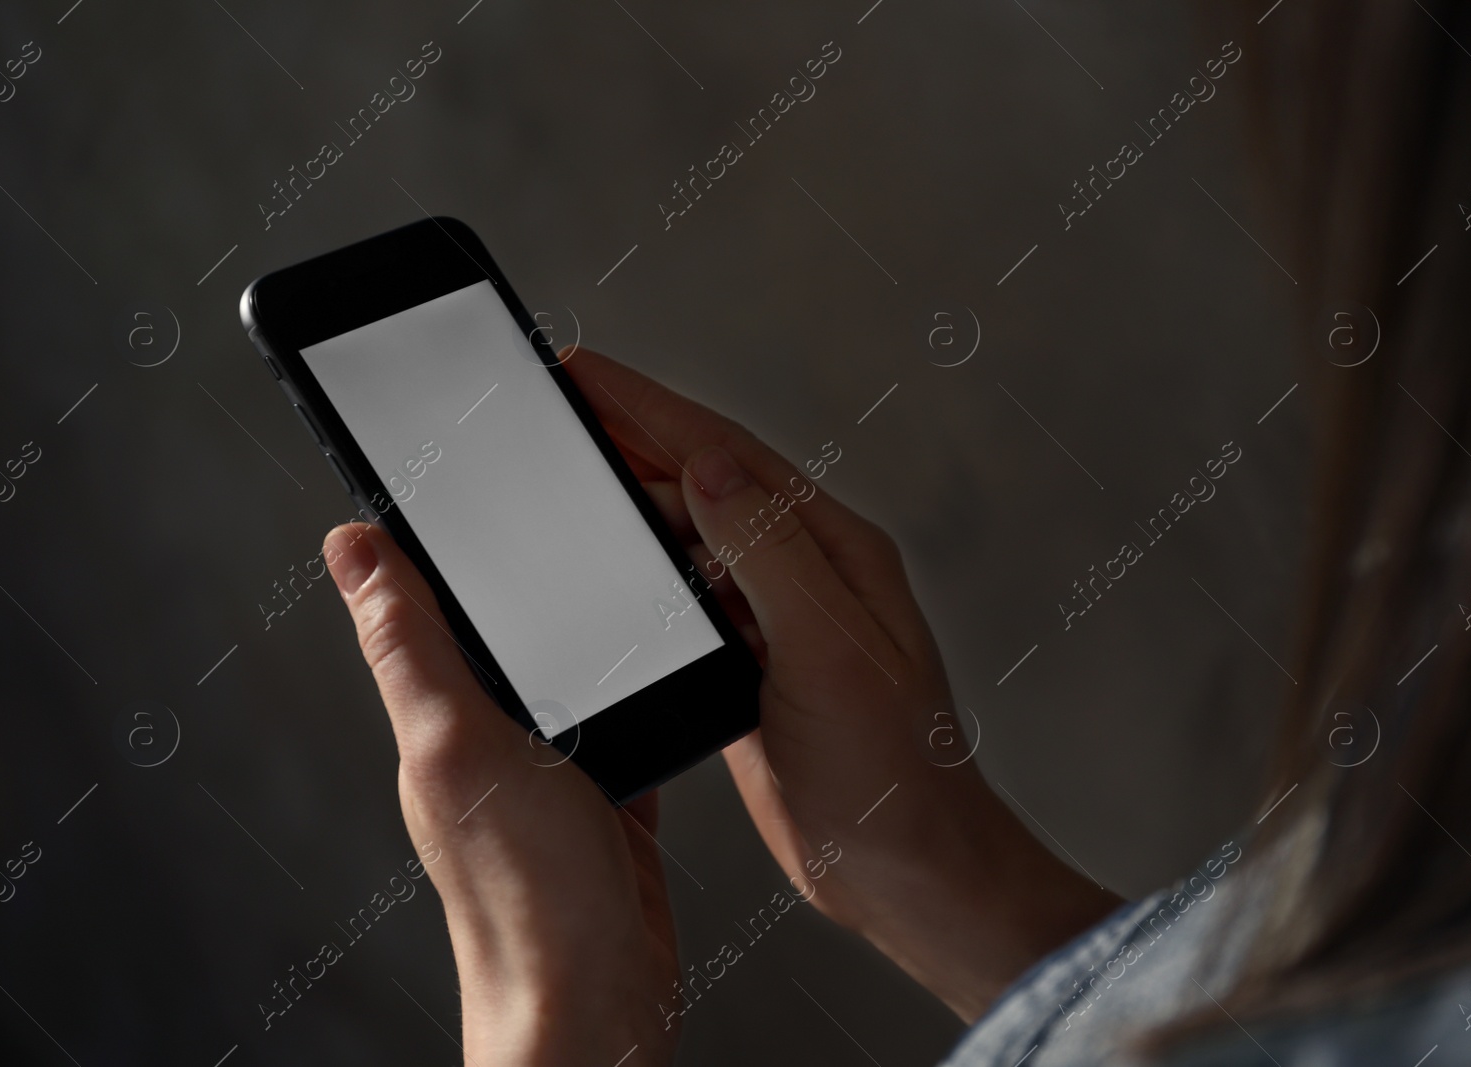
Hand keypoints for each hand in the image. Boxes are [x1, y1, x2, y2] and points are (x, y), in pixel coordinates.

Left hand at [322, 522, 678, 1065]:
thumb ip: (412, 648)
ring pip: (564, 674)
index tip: (449, 475)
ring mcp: (548, 773)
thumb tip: (350, 552)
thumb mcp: (463, 746)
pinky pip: (619, 723)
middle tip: (548, 503)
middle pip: (499, 632)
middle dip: (517, 571)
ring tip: (608, 563)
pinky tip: (657, 664)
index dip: (429, 538)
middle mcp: (487, 741)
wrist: (599, 997)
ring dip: (581, 626)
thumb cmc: (528, 895)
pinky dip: (635, 688)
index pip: (421, 605)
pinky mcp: (606, 800)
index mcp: (440, 719)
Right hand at [566, 350, 1123, 1021]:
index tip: (588, 373)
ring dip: (635, 498)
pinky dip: (646, 571)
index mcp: (837, 552)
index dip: (653, 409)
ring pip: (695, 536)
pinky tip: (612, 564)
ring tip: (574, 466)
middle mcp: (808, 574)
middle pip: (708, 482)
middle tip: (563, 404)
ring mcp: (779, 620)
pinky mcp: (753, 668)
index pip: (732, 455)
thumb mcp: (831, 653)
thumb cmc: (894, 777)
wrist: (907, 873)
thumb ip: (771, 556)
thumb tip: (715, 471)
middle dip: (633, 438)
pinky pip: (690, 599)